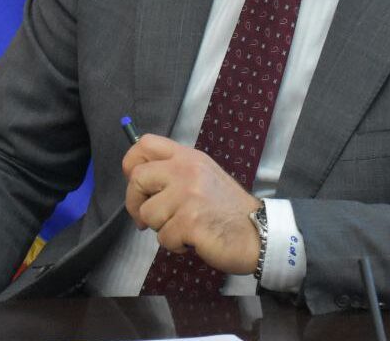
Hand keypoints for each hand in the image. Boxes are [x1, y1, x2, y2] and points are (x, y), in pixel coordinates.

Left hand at [123, 134, 260, 274]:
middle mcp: (187, 170)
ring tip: (184, 228)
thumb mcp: (203, 177)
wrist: (258, 233)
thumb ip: (175, 173)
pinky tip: (193, 240)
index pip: (146, 144)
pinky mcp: (190, 221)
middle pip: (138, 178)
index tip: (136, 183)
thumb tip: (138, 180)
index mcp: (188, 157)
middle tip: (145, 218)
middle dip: (135, 203)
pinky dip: (175, 244)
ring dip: (161, 228)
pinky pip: (163, 237)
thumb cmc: (228, 209)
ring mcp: (188, 195)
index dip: (131, 163)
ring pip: (147, 213)